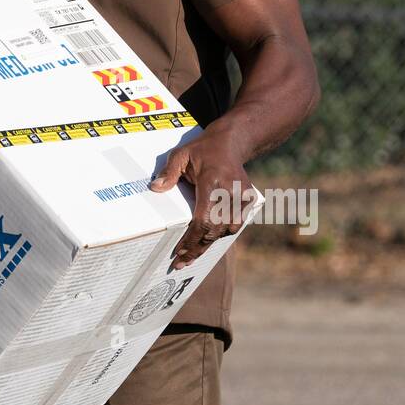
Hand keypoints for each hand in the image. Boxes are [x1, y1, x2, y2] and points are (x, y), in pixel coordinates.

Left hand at [150, 131, 253, 269]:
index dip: (191, 239)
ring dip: (209, 244)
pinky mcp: (248, 200)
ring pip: (226, 230)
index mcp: (213, 181)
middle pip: (215, 230)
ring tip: (192, 256)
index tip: (179, 252)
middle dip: (197, 248)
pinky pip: (235, 224)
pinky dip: (221, 234)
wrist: (232, 142)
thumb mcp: (181, 154)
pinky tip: (207, 241)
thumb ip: (169, 172)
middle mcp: (230, 192)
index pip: (203, 219)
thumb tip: (155, 188)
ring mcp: (242, 197)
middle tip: (182, 262)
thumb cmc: (203, 149)